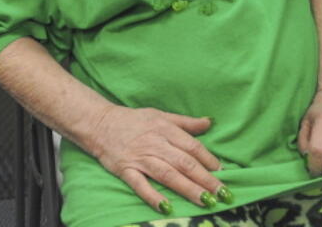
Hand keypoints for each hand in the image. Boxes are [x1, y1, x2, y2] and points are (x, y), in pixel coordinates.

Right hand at [91, 105, 221, 215]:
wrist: (99, 123)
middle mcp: (155, 144)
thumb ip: (185, 122)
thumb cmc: (133, 120)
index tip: (223, 172)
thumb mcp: (160, 115)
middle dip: (205, 179)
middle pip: (184, 163)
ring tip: (205, 200)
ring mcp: (140, 158)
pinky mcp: (126, 170)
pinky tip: (167, 207)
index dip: (208, 160)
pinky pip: (141, 185)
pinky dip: (153, 196)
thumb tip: (209, 122)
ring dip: (188, 188)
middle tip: (222, 193)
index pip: (192, 146)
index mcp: (165, 129)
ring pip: (167, 175)